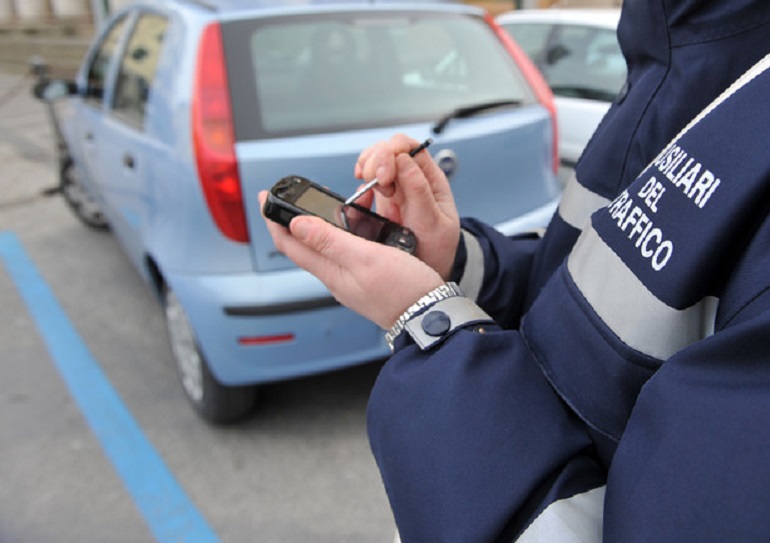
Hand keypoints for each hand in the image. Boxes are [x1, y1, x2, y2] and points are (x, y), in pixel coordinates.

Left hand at [259, 192, 443, 329]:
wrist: (431, 315)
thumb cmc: (403, 291)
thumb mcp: (365, 257)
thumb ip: (330, 240)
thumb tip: (296, 224)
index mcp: (330, 271)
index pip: (289, 243)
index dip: (274, 219)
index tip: (265, 196)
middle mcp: (336, 276)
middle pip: (304, 244)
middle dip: (294, 218)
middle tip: (291, 197)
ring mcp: (351, 278)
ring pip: (326, 246)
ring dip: (320, 224)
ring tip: (324, 205)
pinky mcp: (367, 278)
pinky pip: (347, 251)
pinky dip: (345, 232)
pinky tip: (357, 225)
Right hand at [354, 134, 459, 279]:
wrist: (429, 271)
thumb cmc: (438, 248)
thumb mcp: (434, 222)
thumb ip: (419, 191)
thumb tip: (403, 159)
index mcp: (430, 179)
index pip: (409, 146)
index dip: (392, 152)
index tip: (384, 176)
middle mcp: (412, 179)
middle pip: (388, 149)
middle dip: (376, 161)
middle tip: (374, 183)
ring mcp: (396, 189)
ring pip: (375, 162)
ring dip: (366, 170)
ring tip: (367, 188)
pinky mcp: (382, 201)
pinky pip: (366, 184)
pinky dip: (360, 187)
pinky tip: (362, 198)